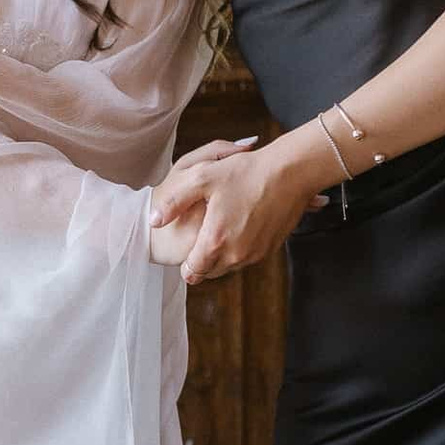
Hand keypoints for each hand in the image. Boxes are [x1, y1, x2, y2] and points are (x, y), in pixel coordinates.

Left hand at [150, 142, 325, 283]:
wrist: (290, 172)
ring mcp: (255, 253)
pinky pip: (247, 258)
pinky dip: (239, 249)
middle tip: (200, 238)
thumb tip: (153, 221)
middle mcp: (237, 254)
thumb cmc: (246, 172)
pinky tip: (238, 225)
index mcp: (216, 240)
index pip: (192, 271)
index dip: (185, 264)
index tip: (184, 251)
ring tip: (219, 229)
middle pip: (210, 272)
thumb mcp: (202, 178)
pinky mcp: (270, 249)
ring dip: (221, 256)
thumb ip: (174, 202)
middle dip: (201, 261)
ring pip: (229, 267)